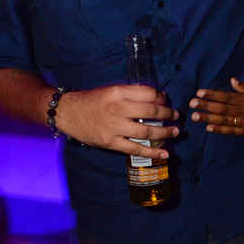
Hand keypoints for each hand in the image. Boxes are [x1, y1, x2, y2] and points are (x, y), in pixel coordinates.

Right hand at [56, 85, 178, 157]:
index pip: (149, 93)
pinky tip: (164, 154)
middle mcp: (118, 108)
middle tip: (176, 116)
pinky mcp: (111, 142)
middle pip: (152, 111)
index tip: (167, 101)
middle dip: (168, 114)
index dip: (162, 98)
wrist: (67, 112)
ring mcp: (114, 126)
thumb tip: (155, 99)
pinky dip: (152, 152)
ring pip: (147, 130)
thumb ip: (130, 94)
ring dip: (165, 133)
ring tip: (175, 133)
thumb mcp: (110, 90)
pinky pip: (136, 148)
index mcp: (119, 92)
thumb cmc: (90, 100)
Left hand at [189, 77, 243, 137]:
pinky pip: (231, 131)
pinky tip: (209, 129)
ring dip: (208, 119)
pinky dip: (219, 130)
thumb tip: (233, 80)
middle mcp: (243, 111)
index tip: (199, 92)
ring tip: (195, 117)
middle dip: (205, 106)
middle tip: (191, 104)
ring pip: (223, 120)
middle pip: (220, 108)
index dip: (211, 94)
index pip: (224, 96)